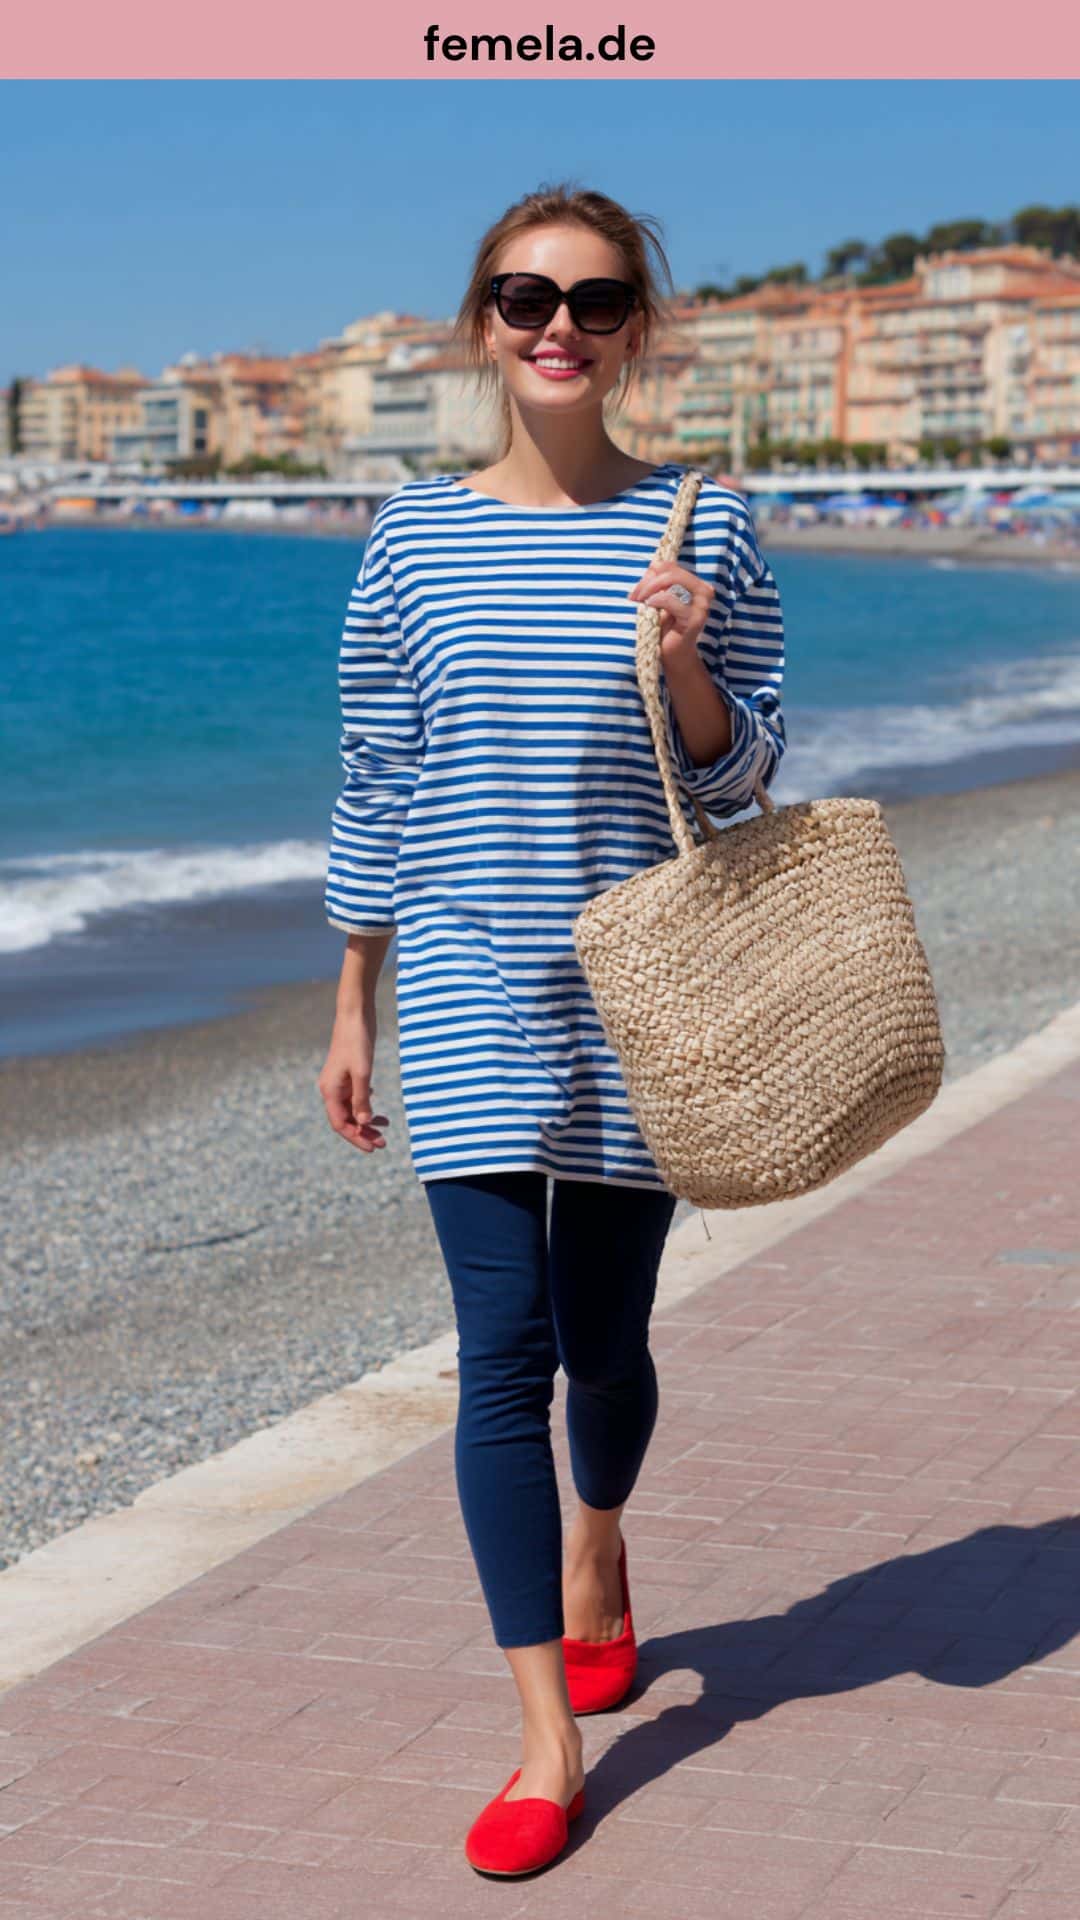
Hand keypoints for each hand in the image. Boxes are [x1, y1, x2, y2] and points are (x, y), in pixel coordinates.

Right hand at [317, 1008, 388, 1152]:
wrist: (355, 1015)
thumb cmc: (357, 1042)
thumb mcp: (362, 1072)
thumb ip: (362, 1098)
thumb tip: (364, 1122)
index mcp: (330, 1090)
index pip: (340, 1124)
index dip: (356, 1137)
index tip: (372, 1147)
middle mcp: (332, 1089)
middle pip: (346, 1119)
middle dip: (363, 1132)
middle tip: (383, 1143)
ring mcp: (339, 1081)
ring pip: (352, 1108)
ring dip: (366, 1120)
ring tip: (385, 1126)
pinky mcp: (348, 1074)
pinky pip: (355, 1097)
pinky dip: (366, 1105)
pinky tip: (376, 1109)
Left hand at [627, 560, 713, 660]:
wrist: (672, 656)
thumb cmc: (663, 628)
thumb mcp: (658, 600)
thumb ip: (656, 583)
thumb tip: (651, 566)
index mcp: (695, 584)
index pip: (670, 566)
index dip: (650, 573)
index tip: (637, 590)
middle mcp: (703, 591)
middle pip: (671, 571)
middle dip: (648, 581)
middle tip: (635, 596)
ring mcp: (702, 604)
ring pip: (673, 581)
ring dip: (650, 589)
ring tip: (640, 602)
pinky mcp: (695, 618)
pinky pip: (672, 600)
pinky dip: (657, 600)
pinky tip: (649, 606)